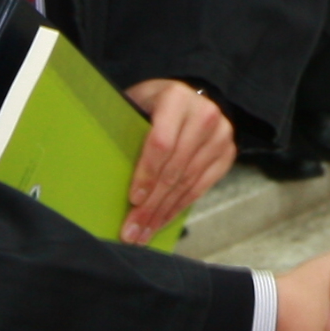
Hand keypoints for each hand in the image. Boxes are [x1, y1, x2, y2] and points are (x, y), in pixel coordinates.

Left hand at [119, 78, 233, 244]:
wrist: (187, 98)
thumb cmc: (151, 104)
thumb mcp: (135, 104)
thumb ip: (125, 127)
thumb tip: (102, 167)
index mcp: (176, 98)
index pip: (161, 143)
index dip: (146, 174)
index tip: (133, 199)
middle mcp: (204, 114)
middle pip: (175, 168)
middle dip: (152, 204)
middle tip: (132, 229)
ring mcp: (220, 135)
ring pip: (187, 182)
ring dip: (163, 212)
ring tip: (143, 232)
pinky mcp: (227, 153)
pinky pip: (200, 188)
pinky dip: (178, 207)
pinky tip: (162, 221)